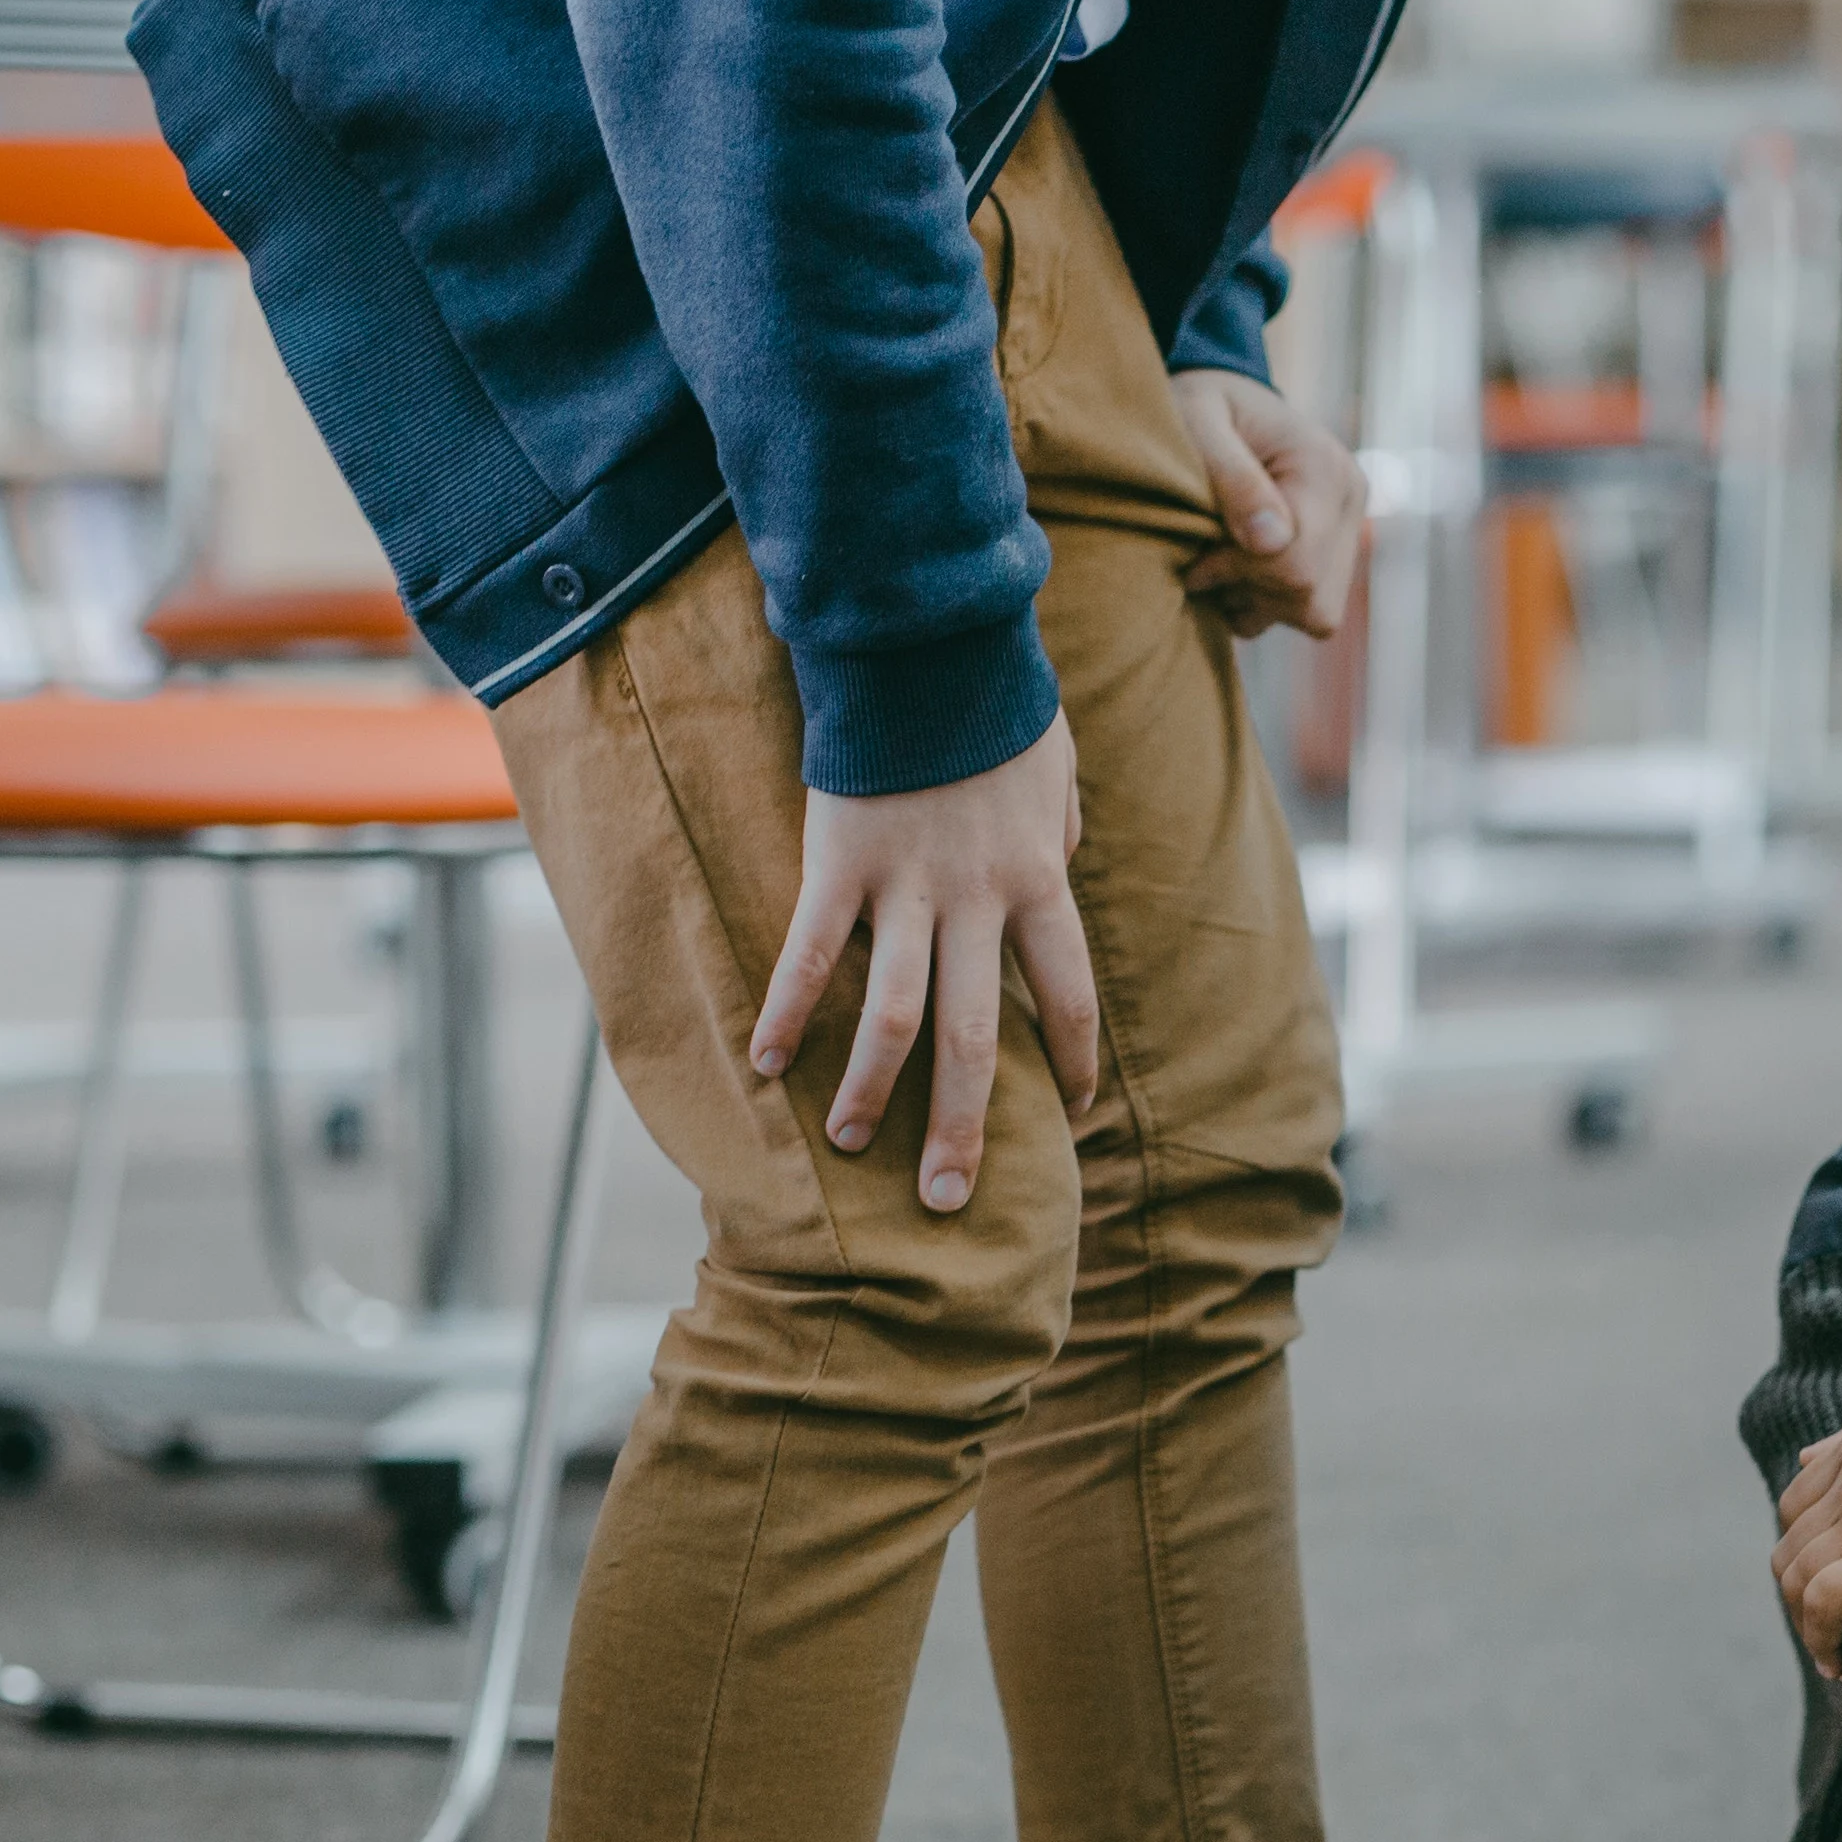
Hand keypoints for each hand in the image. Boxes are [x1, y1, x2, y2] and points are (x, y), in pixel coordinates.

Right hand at [747, 714, 1105, 1212]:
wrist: (927, 642)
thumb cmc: (994, 703)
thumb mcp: (1054, 772)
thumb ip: (1056, 835)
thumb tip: (1058, 871)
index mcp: (1038, 881)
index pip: (1069, 993)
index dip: (1072, 1058)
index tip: (1071, 1110)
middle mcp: (977, 900)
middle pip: (974, 1039)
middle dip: (961, 1128)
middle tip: (947, 1199)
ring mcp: (906, 887)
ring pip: (893, 1017)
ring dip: (868, 1091)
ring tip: (850, 1144)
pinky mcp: (839, 862)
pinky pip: (811, 955)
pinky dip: (789, 1013)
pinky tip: (769, 1064)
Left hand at [1170, 368, 1362, 639]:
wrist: (1223, 398)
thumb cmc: (1199, 405)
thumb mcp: (1198, 423)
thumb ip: (1231, 479)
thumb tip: (1270, 542)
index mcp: (1324, 468)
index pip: (1296, 561)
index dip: (1238, 572)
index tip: (1198, 555)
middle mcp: (1350, 502)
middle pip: (1310, 595)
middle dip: (1247, 589)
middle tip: (1203, 560)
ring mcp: (1349, 530)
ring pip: (1316, 613)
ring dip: (1258, 602)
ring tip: (1220, 564)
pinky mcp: (1337, 553)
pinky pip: (1314, 613)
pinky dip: (1269, 606)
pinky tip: (1237, 573)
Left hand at [1772, 1360, 1841, 1679]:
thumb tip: (1820, 1450)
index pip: (1800, 1501)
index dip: (1806, 1547)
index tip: (1829, 1581)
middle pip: (1791, 1543)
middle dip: (1800, 1590)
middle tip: (1833, 1626)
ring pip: (1798, 1578)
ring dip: (1807, 1622)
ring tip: (1835, 1655)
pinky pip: (1825, 1605)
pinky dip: (1822, 1639)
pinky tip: (1840, 1666)